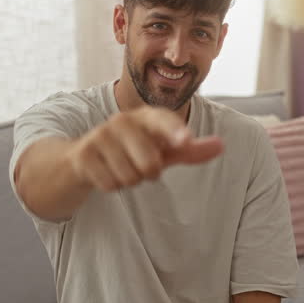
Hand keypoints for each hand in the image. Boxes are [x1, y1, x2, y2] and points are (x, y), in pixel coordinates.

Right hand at [68, 106, 222, 191]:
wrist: (82, 159)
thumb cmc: (130, 151)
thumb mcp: (161, 150)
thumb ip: (190, 150)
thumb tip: (221, 146)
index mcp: (144, 117)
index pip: (161, 120)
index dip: (174, 131)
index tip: (186, 141)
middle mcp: (121, 122)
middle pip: (150, 162)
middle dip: (149, 173)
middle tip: (140, 165)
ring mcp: (100, 136)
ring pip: (130, 176)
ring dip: (129, 180)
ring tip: (121, 168)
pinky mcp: (84, 155)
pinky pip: (110, 183)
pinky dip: (111, 185)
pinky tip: (106, 172)